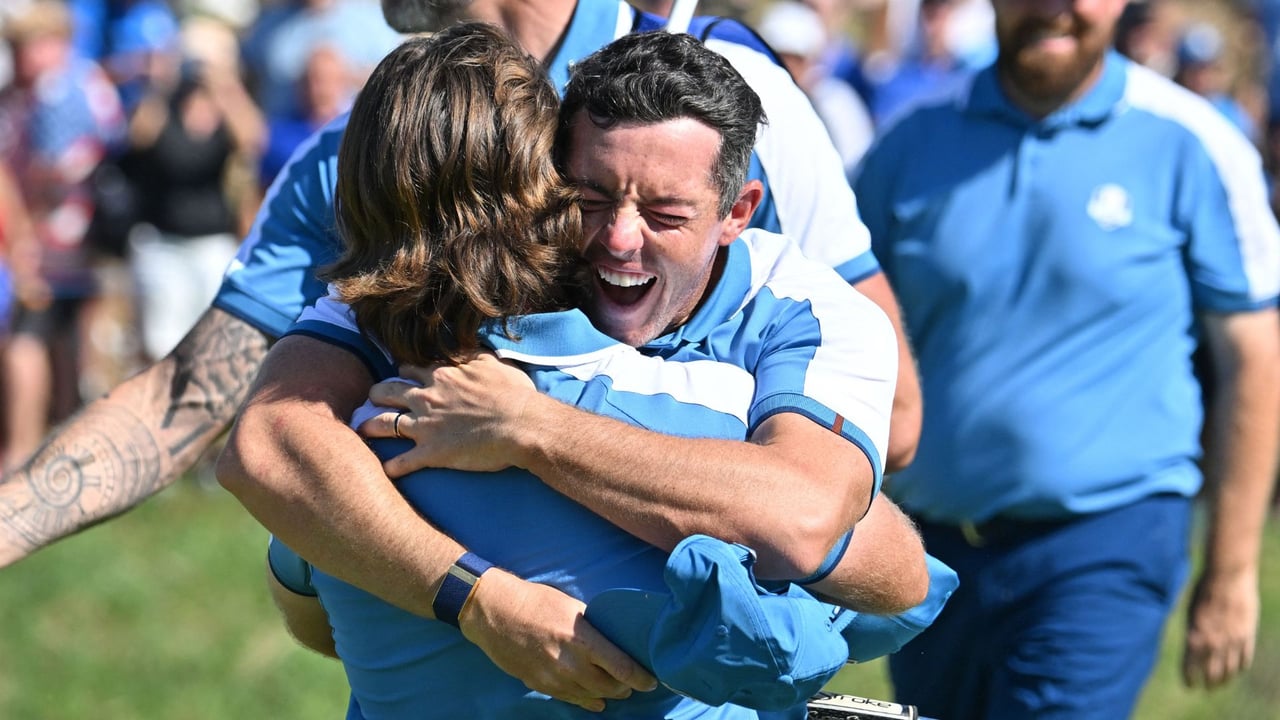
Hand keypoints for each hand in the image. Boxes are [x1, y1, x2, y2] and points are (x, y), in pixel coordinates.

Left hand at [359, 353, 538, 476]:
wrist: (521, 424)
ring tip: (361, 430)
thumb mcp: (493, 363)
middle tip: (373, 399)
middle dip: (377, 394)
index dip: (403, 373)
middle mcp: (426, 397)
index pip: (408, 369)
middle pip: (387, 391)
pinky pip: (401, 463)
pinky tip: (386, 470)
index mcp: (441, 374)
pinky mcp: (431, 452)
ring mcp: (425, 425)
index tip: (402, 378)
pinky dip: (392, 467)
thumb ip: (475, 354)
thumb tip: (468, 347)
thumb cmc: (514, 394)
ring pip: (383, 423)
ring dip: (369, 427)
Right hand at [459, 569, 657, 711]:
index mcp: (582, 639)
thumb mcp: (571, 606)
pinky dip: (586, 701)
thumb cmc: (535, 601)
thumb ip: (592, 628)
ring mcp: (553, 678)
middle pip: (610, 686)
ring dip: (607, 694)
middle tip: (633, 684)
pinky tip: (595, 701)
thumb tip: (612, 638)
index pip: (622, 667)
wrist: (494, 613)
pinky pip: (570, 699)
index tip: (652, 681)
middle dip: (625, 687)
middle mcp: (570, 663)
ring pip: (591, 696)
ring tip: (616, 690)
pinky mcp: (540, 685)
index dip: (641, 678)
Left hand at [1181, 567, 1258, 687]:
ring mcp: (1232, 640)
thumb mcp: (1190, 611)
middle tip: (1205, 687)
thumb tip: (1192, 647)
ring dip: (1224, 679)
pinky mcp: (1248, 635)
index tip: (1189, 685)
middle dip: (1207, 684)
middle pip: (1211, 674)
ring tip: (1220, 682)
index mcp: (1194, 635)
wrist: (1227, 575)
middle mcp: (1213, 642)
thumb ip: (1192, 631)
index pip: (1190, 667)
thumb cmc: (1203, 589)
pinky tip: (1236, 668)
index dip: (1189, 679)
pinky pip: (1245, 659)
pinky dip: (1240, 667)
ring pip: (1229, 671)